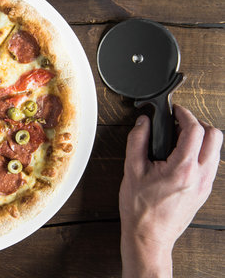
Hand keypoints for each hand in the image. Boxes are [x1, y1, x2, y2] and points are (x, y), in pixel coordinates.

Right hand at [119, 105, 221, 276]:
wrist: (149, 236)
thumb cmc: (140, 209)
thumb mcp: (131, 170)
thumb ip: (137, 141)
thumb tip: (143, 123)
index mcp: (182, 169)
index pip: (195, 130)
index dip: (185, 114)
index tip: (175, 111)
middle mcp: (200, 176)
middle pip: (215, 136)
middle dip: (198, 123)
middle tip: (180, 122)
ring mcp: (206, 184)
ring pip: (216, 150)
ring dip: (201, 138)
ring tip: (179, 139)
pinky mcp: (205, 191)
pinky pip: (211, 163)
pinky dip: (200, 153)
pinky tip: (181, 156)